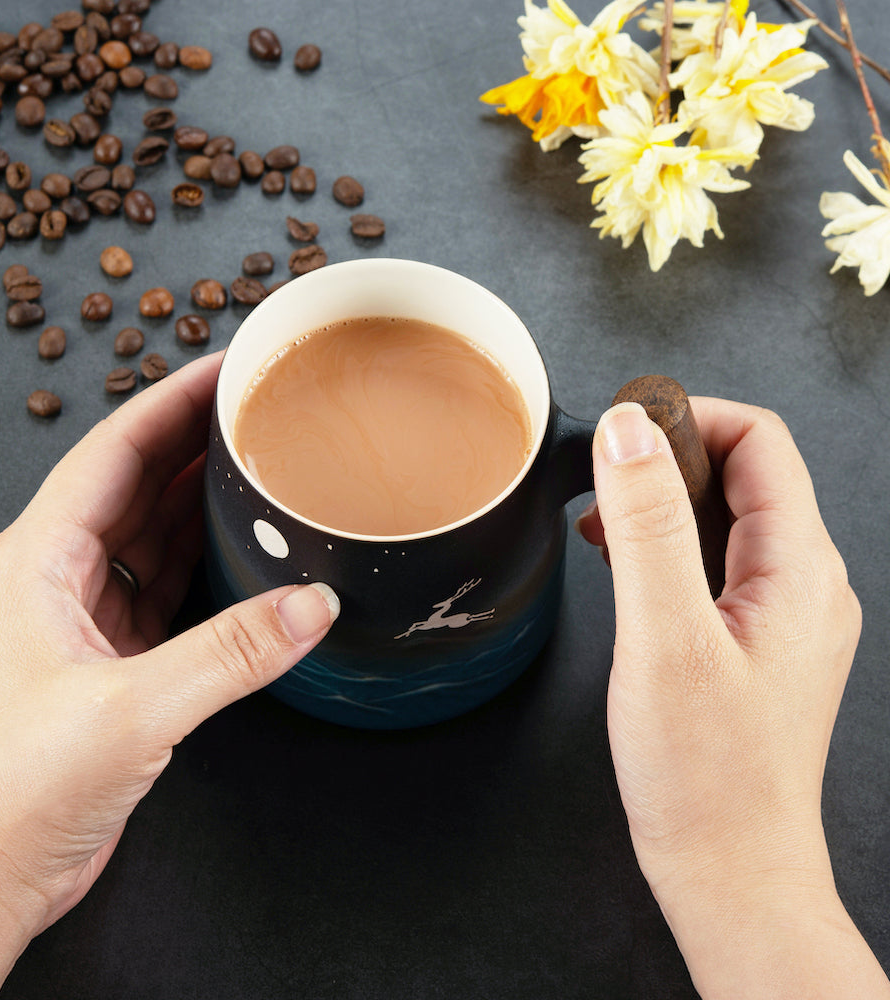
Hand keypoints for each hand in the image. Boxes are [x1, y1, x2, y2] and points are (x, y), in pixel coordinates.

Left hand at [0, 352, 338, 998]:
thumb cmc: (19, 788)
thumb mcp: (132, 711)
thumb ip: (229, 653)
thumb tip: (312, 604)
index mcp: (37, 559)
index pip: (114, 451)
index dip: (171, 401)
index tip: (225, 365)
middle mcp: (57, 574)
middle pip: (136, 481)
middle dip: (195, 438)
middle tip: (260, 405)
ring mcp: (84, 614)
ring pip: (153, 531)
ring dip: (202, 496)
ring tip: (261, 461)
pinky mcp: (112, 654)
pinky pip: (166, 582)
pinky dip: (206, 558)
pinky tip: (245, 545)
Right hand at [577, 399, 887, 997]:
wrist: (728, 867)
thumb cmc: (704, 773)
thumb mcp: (664, 637)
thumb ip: (647, 525)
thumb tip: (629, 430)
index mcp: (798, 569)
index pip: (759, 441)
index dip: (689, 416)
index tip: (622, 431)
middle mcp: (803, 583)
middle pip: (742, 473)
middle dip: (666, 462)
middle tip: (601, 485)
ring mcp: (782, 614)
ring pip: (723, 519)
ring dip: (660, 507)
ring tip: (603, 530)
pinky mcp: (753, 640)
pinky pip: (714, 564)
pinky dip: (665, 549)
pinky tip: (624, 570)